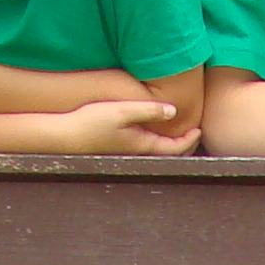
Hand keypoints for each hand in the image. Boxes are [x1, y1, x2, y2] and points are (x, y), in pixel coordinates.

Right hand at [59, 98, 200, 156]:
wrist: (65, 136)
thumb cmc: (92, 122)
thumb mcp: (122, 111)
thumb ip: (148, 110)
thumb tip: (173, 110)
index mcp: (143, 145)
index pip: (175, 148)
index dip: (190, 139)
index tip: (199, 129)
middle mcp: (138, 153)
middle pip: (169, 154)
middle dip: (185, 145)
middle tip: (194, 132)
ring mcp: (128, 154)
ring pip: (158, 153)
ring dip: (171, 145)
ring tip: (179, 132)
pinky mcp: (120, 150)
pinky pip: (147, 149)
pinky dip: (158, 143)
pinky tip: (154, 132)